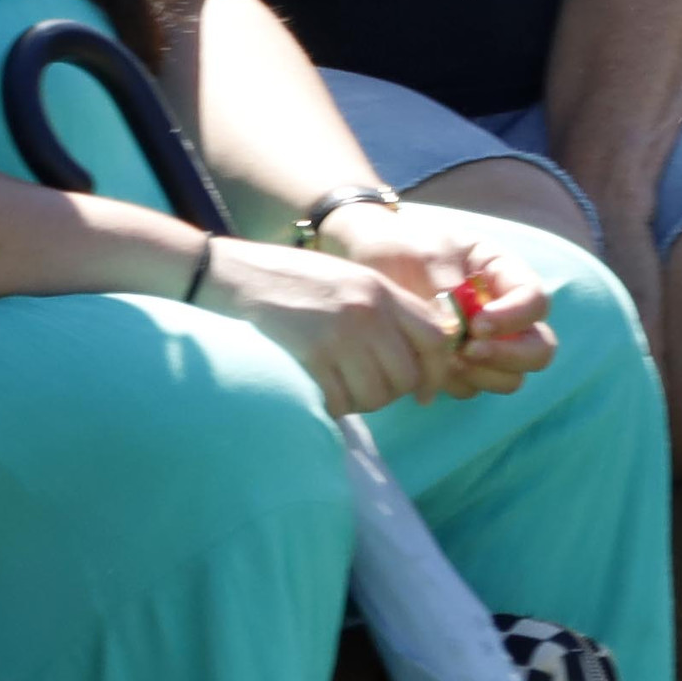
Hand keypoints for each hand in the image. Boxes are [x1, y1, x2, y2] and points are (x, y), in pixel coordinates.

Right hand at [194, 237, 472, 414]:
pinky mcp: (311, 354)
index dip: (437, 373)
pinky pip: (340, 399)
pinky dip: (337, 407)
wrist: (244, 273)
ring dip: (365, 404)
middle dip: (394, 394)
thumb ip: (389, 310)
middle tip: (375, 394)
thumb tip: (418, 354)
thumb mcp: (356, 281)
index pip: (435, 339)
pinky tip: (327, 398)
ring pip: (376, 394)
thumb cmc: (301, 280)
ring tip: (349, 395)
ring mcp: (341, 334)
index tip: (425, 394)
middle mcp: (370, 312)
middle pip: (406, 374)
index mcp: (385, 291)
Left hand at [315, 198, 558, 395]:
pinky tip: (429, 370)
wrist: (361, 260)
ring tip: (447, 362)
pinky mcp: (457, 364)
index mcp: (503, 273)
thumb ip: (448, 292)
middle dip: (509, 356)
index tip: (477, 323)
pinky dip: (457, 384)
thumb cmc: (397, 247)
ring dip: (484, 375)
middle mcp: (503, 311)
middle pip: (539, 348)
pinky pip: (472, 387)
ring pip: (511, 376)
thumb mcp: (425, 256)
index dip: (515, 318)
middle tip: (467, 352)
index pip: (535, 301)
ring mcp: (483, 342)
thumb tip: (461, 334)